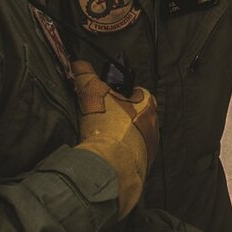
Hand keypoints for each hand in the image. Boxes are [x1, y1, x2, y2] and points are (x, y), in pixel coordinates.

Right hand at [72, 60, 158, 217]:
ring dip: (122, 137)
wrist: (111, 166)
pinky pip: (132, 156)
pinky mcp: (143, 166)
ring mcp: (150, 147)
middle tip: (103, 120)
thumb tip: (78, 64)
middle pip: (137, 115)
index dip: (123, 93)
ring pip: (136, 137)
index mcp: (147, 104)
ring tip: (102, 139)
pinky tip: (106, 155)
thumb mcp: (92, 93)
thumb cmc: (107, 126)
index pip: (139, 92)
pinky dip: (121, 155)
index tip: (110, 98)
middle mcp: (154, 125)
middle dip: (122, 116)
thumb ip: (85, 76)